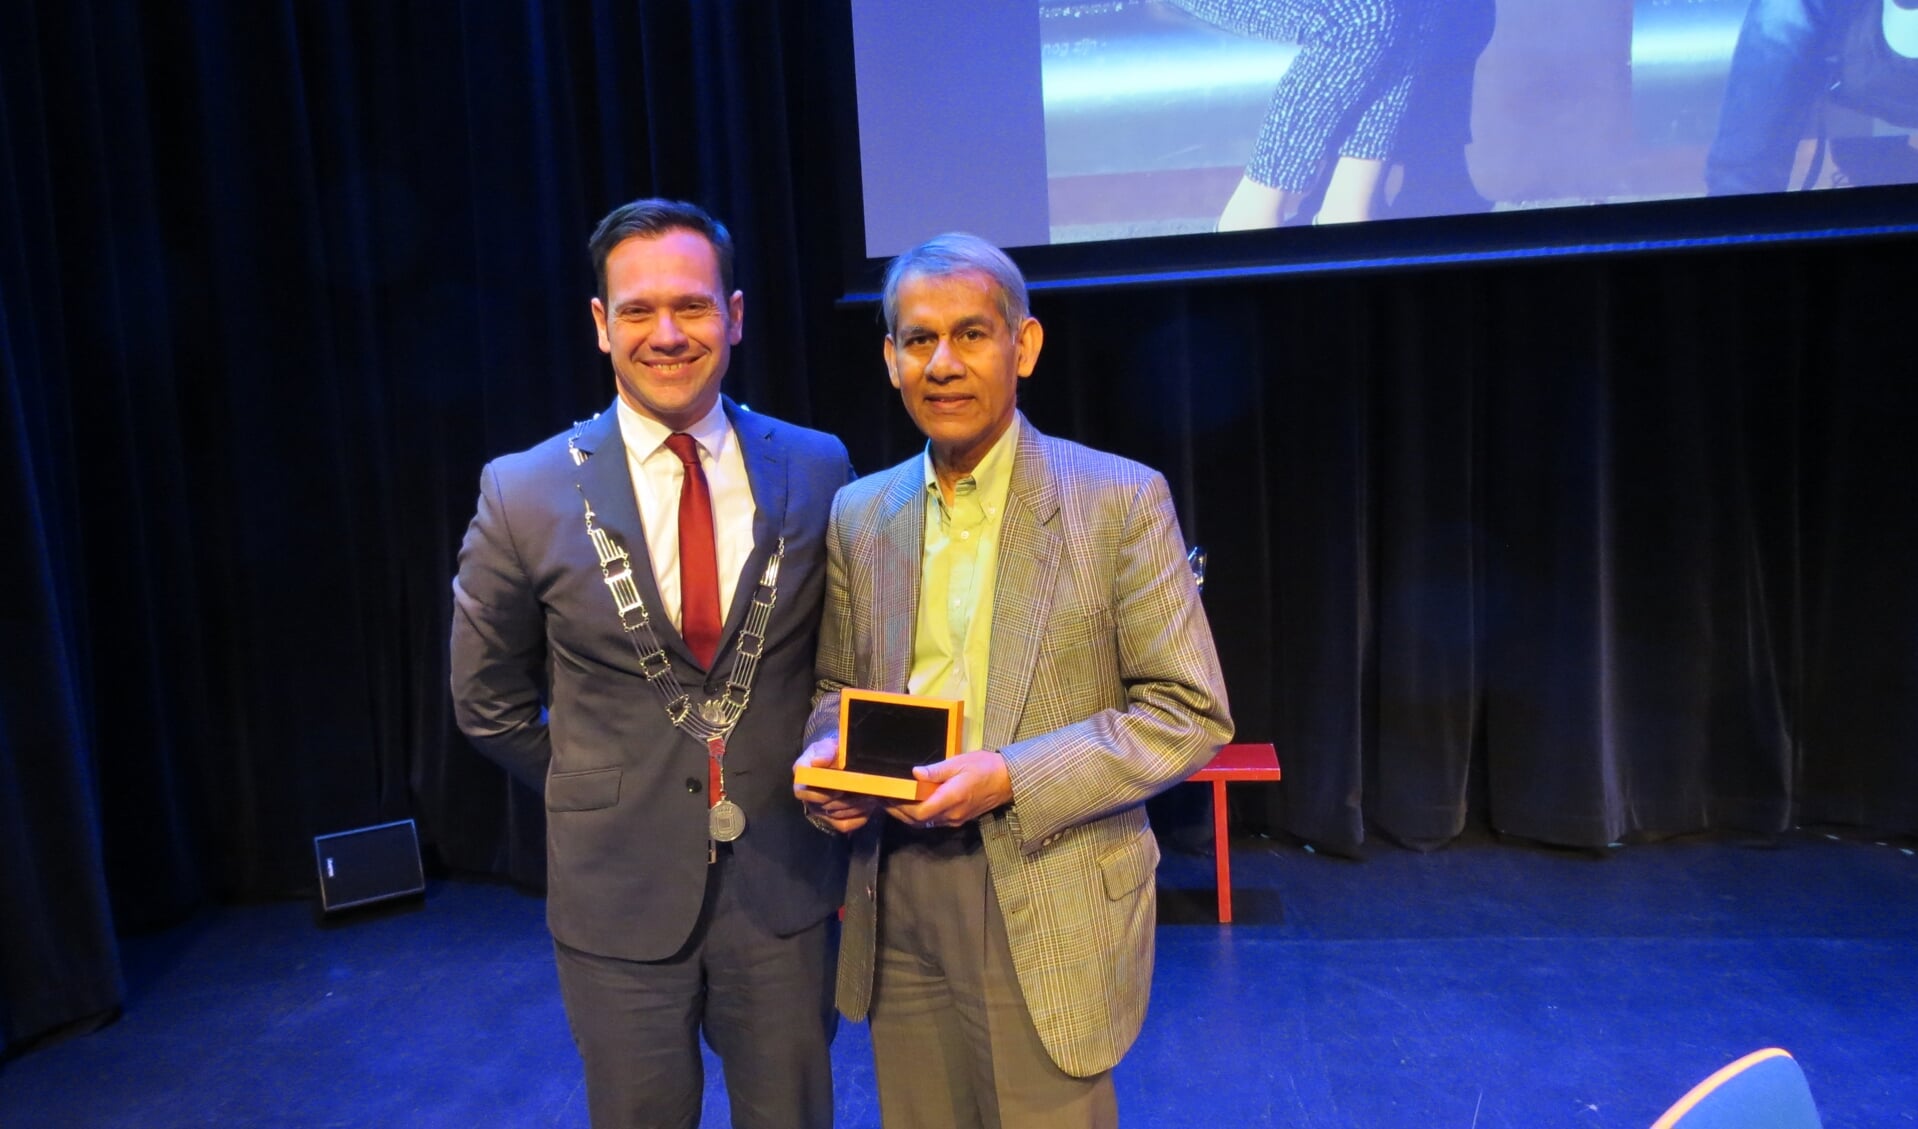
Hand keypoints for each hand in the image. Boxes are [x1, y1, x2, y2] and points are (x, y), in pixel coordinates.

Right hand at [793, 735, 880, 832]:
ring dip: (855, 807)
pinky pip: (845, 825)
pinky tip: (868, 807)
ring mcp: (819, 810)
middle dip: (845, 800)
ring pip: (837, 815)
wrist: (840, 762)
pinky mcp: (832, 819)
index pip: (803, 792)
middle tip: (863, 792)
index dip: (821, 793)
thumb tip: (817, 762)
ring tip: (870, 796)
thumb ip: (824, 752)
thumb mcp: (827, 747)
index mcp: (802, 779)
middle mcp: (807, 797)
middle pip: (824, 806)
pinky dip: (858, 817)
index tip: (838, 789)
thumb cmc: (832, 753)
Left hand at [888, 750, 1011, 828]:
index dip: (899, 807)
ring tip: (894, 800)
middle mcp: (952, 814)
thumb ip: (936, 770)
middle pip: (918, 821)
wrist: (1008, 780)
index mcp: (951, 798)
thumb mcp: (959, 762)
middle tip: (884, 799)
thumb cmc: (984, 767)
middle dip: (898, 812)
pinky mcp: (958, 819)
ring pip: (925, 823)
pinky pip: (933, 821)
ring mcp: (955, 819)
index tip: (887, 796)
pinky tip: (913, 803)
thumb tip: (915, 773)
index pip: (919, 811)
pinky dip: (919, 815)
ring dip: (907, 815)